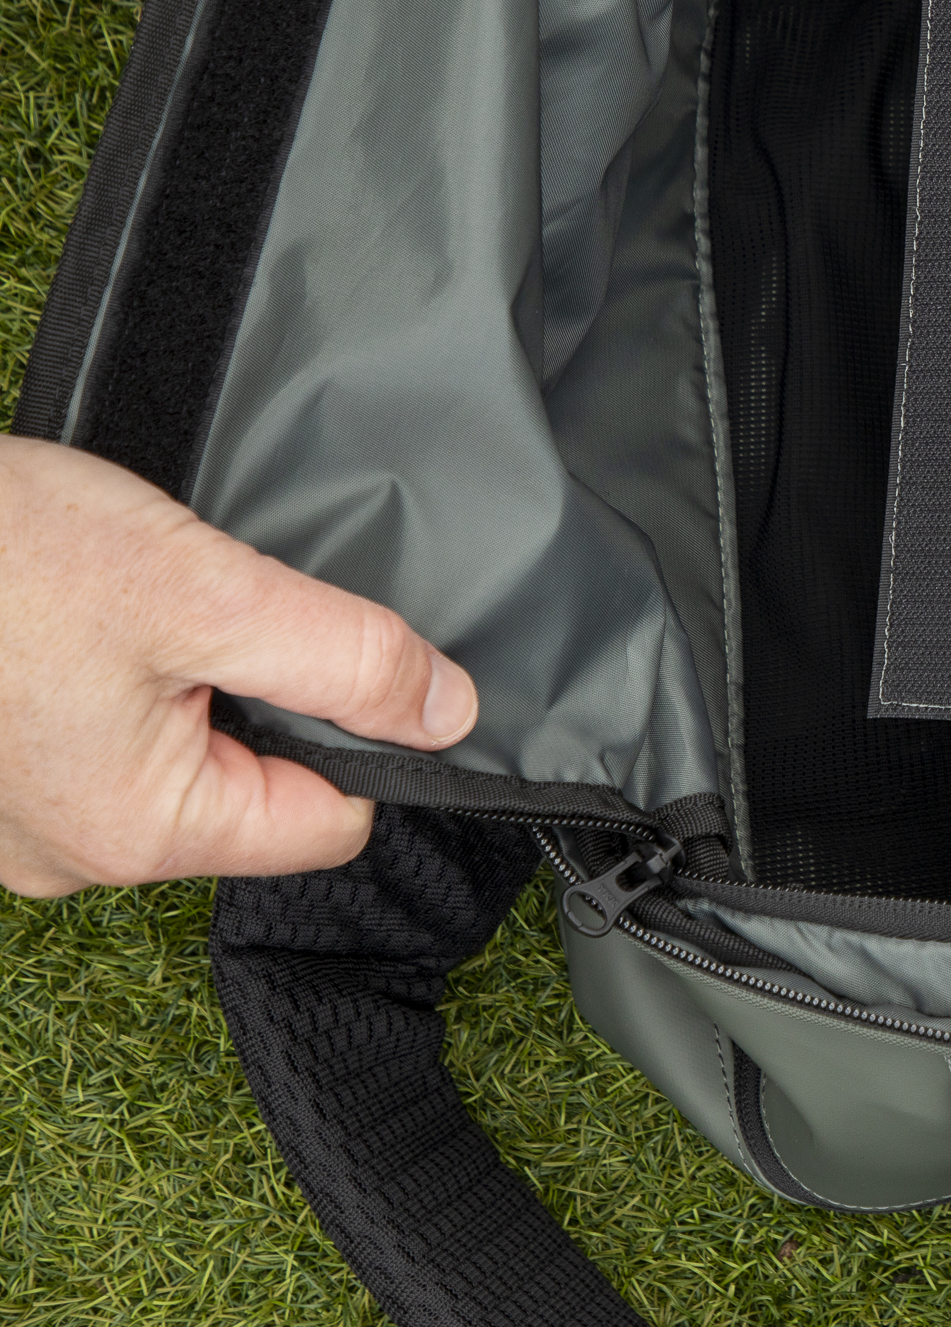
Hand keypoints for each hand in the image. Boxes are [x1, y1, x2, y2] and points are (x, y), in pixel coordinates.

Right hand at [0, 438, 476, 896]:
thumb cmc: (0, 556)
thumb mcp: (208, 592)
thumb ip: (346, 659)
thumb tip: (449, 715)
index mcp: (134, 833)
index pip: (325, 825)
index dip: (365, 737)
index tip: (347, 656)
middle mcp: (70, 850)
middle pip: (251, 790)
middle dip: (263, 695)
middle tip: (218, 608)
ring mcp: (19, 816)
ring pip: (178, 757)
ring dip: (191, 678)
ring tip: (141, 603)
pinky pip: (104, 737)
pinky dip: (124, 675)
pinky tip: (95, 613)